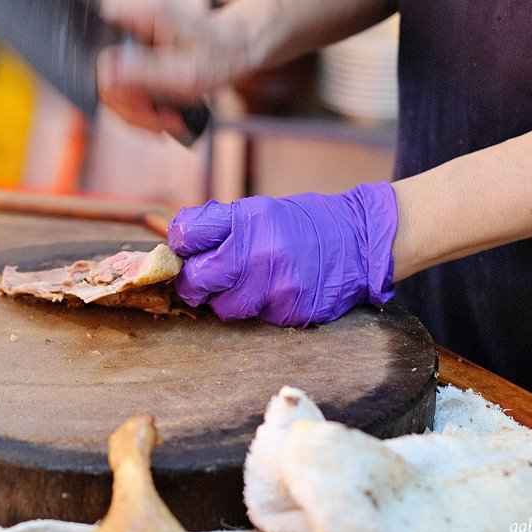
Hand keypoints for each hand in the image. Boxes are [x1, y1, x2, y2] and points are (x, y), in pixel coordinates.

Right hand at [96, 0, 251, 136]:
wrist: (237, 51)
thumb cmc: (221, 58)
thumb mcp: (185, 75)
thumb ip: (143, 75)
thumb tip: (104, 78)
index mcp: (144, 9)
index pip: (98, 42)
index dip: (109, 81)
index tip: (140, 104)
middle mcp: (133, 12)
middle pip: (103, 67)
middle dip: (129, 104)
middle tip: (158, 123)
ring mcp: (133, 29)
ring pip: (111, 79)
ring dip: (136, 109)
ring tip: (165, 122)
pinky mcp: (135, 45)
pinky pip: (122, 79)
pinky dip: (139, 102)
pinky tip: (160, 114)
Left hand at [167, 183, 397, 326]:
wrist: (357, 241)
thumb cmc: (299, 226)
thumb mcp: (259, 212)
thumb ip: (218, 227)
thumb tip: (174, 242)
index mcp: (246, 219)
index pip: (189, 234)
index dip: (182, 244)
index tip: (186, 250)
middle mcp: (258, 251)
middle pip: (197, 280)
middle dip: (194, 284)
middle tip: (203, 282)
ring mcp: (275, 284)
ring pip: (224, 309)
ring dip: (228, 302)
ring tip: (247, 286)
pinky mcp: (290, 310)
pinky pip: (257, 319)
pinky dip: (260, 310)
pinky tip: (276, 293)